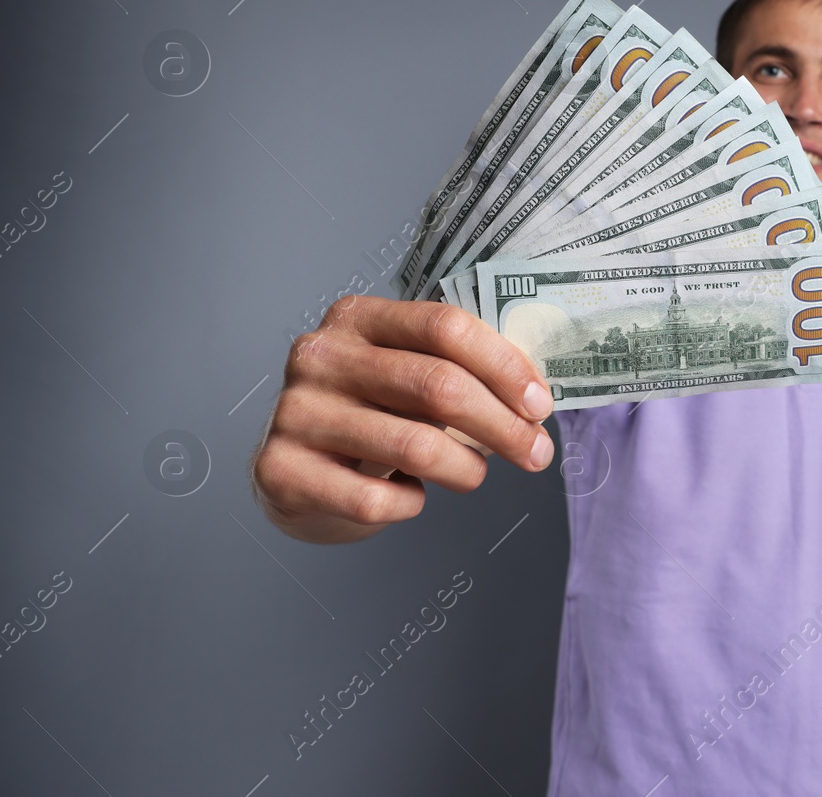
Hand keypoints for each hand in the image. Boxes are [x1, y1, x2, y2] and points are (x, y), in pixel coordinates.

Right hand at [250, 296, 555, 543]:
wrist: (294, 474)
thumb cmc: (369, 417)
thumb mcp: (406, 377)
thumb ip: (461, 372)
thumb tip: (535, 395)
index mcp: (359, 317)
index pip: (445, 326)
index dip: (504, 365)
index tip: (540, 404)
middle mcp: (322, 355)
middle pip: (438, 385)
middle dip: (503, 426)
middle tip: (536, 453)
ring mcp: (296, 412)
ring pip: (416, 445)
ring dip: (466, 469)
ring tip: (473, 476)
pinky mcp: (281, 470)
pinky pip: (375, 499)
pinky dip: (410, 503)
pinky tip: (409, 495)